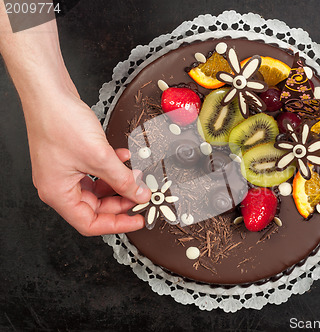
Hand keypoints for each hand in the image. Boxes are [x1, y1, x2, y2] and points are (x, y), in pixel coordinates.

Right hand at [0, 12, 150, 234]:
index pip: (89, 223)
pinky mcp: (72, 157)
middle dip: (121, 200)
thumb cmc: (60, 122)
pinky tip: (124, 156)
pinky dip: (111, 166)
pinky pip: (96, 171)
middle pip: (95, 206)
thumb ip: (122, 179)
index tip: (137, 220)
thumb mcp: (100, 157)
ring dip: (118, 182)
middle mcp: (59, 186)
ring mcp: (65, 171)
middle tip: (141, 196)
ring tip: (136, 175)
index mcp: (58, 193)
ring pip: (98, 188)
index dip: (117, 224)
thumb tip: (139, 195)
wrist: (49, 93)